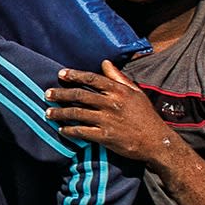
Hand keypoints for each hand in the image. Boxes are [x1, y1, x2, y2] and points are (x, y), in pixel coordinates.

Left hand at [44, 61, 177, 163]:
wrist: (157, 141)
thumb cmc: (146, 116)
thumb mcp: (135, 93)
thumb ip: (118, 78)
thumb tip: (105, 63)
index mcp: (118, 90)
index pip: (91, 78)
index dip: (74, 75)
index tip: (60, 74)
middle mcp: (111, 103)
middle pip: (79, 95)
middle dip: (60, 94)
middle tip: (47, 94)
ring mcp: (107, 120)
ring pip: (77, 114)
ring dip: (60, 113)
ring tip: (48, 113)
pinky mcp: (105, 136)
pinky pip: (82, 132)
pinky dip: (70, 131)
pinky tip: (62, 131)